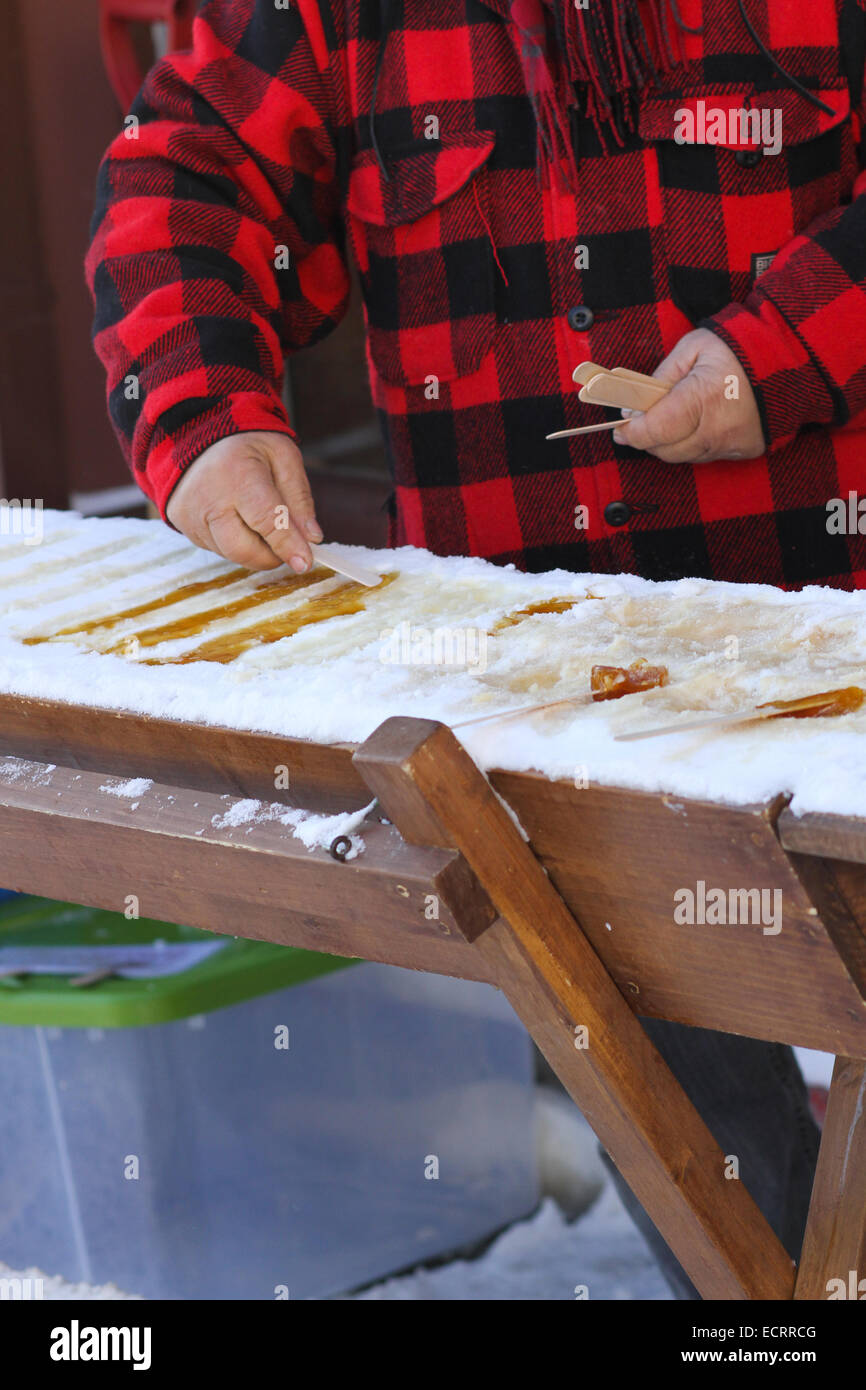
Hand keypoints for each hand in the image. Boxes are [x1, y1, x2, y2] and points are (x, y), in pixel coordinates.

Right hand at [166, 431, 321, 570]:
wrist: (198, 436)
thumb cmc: (246, 445)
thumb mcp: (283, 457)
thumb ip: (300, 498)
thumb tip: (311, 539)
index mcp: (237, 474)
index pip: (266, 520)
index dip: (287, 545)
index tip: (305, 562)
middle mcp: (209, 499)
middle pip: (244, 550)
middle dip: (272, 555)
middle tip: (288, 542)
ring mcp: (191, 515)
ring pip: (232, 554)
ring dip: (254, 548)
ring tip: (258, 518)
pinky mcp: (184, 527)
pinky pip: (218, 549)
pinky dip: (236, 543)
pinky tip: (237, 518)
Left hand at [611, 328, 764, 462]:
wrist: (790, 357)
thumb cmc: (740, 347)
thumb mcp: (694, 347)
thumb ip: (663, 374)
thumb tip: (638, 401)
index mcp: (702, 398)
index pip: (655, 429)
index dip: (633, 432)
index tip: (620, 429)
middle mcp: (717, 428)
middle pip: (665, 450)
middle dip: (648, 439)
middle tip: (639, 424)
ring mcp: (732, 444)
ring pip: (685, 457)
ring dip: (670, 443)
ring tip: (669, 420)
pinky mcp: (745, 451)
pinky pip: (707, 456)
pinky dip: (694, 445)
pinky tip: (696, 425)